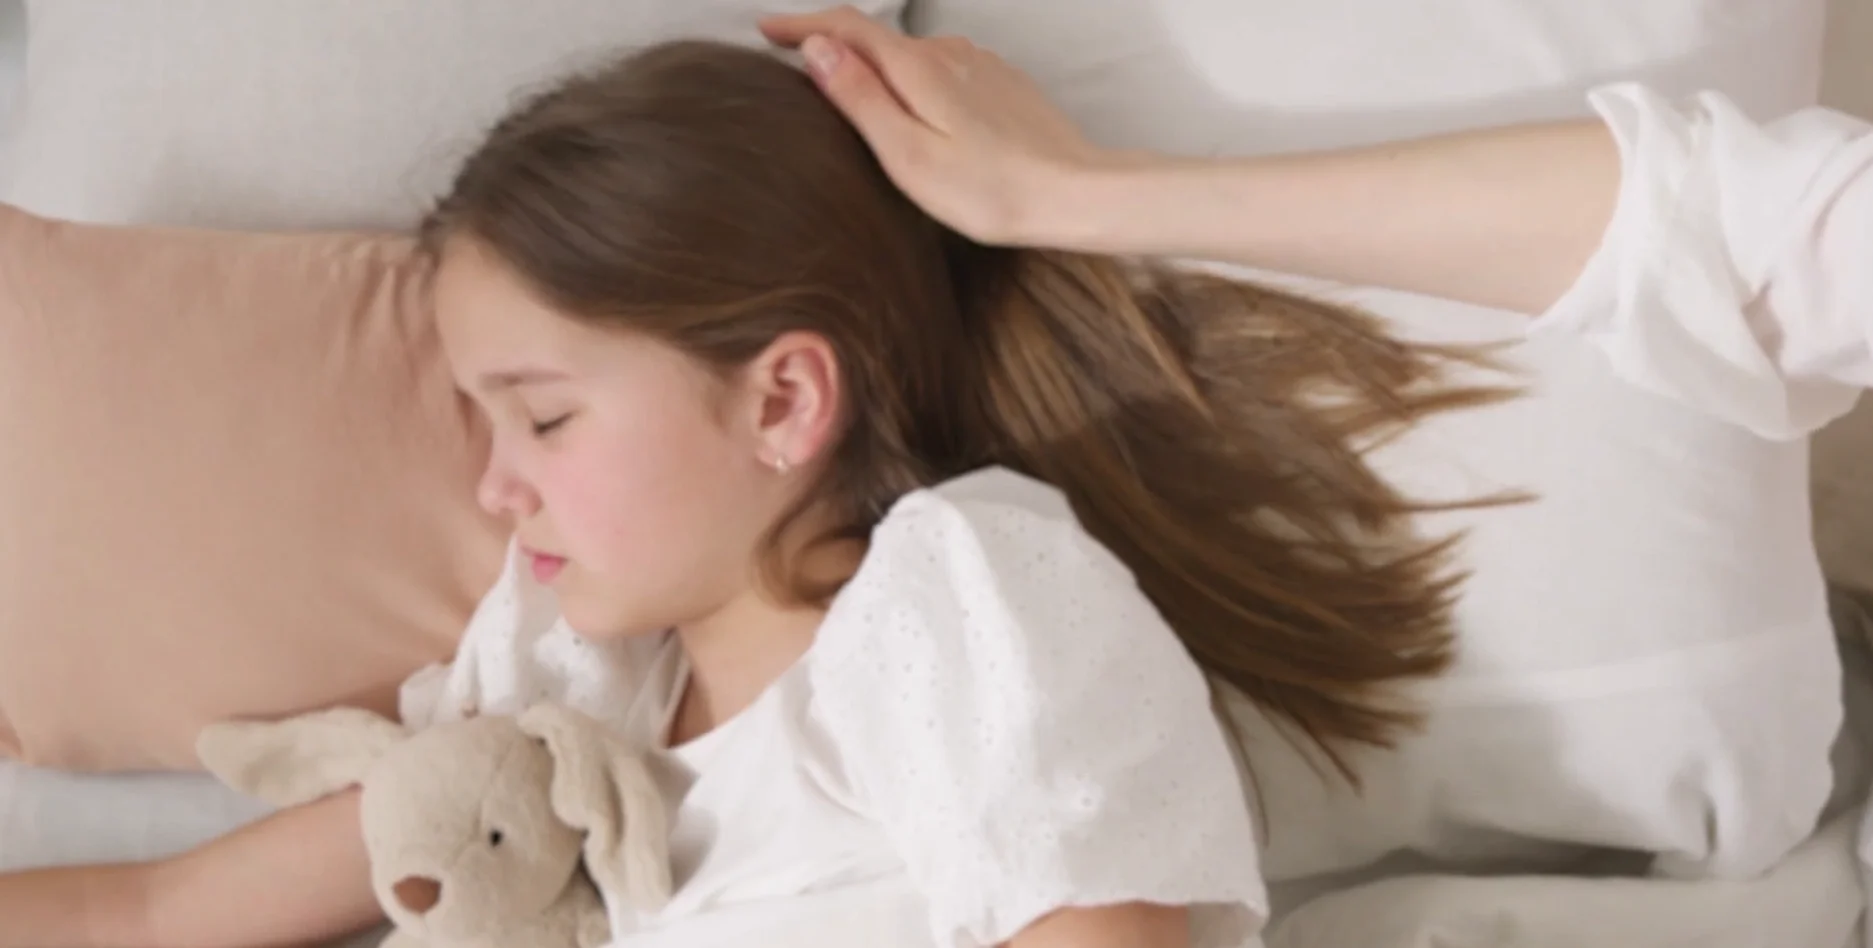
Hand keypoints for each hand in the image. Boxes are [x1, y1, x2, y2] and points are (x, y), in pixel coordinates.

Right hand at [760, 6, 1118, 247]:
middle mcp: (949, 53)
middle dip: (836, 48)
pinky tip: (919, 113)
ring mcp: (980, 66)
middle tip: (799, 68)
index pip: (846, 27)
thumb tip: (818, 47)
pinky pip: (944, 72)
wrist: (1075, 194)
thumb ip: (860, 97)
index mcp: (917, 67)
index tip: (767, 29)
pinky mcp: (1003, 85)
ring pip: (913, 57)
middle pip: (879, 40)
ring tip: (855, 96)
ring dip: (879, 68)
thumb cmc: (989, 190)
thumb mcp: (908, 153)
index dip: (802, 25)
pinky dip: (916, 82)